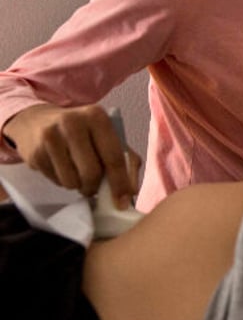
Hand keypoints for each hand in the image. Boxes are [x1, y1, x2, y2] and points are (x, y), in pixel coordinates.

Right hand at [2, 103, 138, 206]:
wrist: (38, 121)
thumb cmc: (83, 132)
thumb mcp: (107, 137)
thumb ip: (126, 161)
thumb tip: (130, 192)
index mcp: (97, 117)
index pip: (113, 156)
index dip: (120, 183)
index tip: (123, 202)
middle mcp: (73, 123)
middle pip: (91, 172)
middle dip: (95, 187)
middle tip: (94, 188)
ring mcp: (51, 138)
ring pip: (72, 181)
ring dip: (78, 186)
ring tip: (77, 174)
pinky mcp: (35, 153)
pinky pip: (56, 182)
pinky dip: (63, 181)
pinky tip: (62, 167)